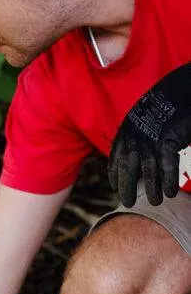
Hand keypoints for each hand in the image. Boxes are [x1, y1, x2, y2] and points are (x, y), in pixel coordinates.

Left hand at [108, 62, 190, 206]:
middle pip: (127, 170)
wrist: (179, 89)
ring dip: (152, 190)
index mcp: (125, 132)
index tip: (114, 186)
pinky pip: (166, 168)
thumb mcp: (142, 120)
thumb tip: (134, 156)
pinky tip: (170, 193)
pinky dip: (168, 182)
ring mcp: (150, 141)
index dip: (114, 175)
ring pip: (148, 173)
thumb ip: (136, 138)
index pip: (115, 159)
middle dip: (127, 188)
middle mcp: (134, 138)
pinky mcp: (167, 142)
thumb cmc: (163, 106)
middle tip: (129, 203)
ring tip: (155, 202)